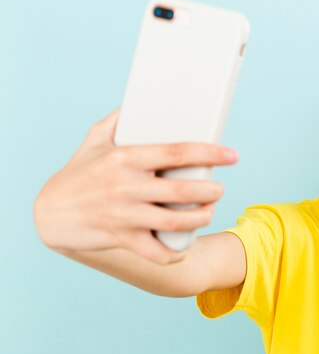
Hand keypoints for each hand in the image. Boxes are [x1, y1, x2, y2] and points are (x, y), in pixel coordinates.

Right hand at [33, 108, 238, 263]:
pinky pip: (156, 251)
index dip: (209, 153)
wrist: (51, 212)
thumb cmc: (79, 172)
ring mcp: (125, 214)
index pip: (176, 152)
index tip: (231, 155)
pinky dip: (175, 253)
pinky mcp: (122, 238)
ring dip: (201, 217)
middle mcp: (126, 185)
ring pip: (176, 220)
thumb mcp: (94, 139)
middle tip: (218, 188)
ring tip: (209, 211)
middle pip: (182, 189)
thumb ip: (119, 119)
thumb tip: (142, 100)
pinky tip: (184, 247)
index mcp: (125, 157)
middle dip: (211, 190)